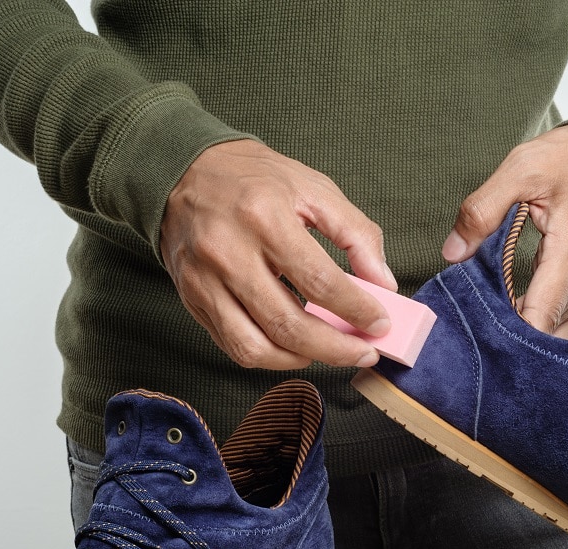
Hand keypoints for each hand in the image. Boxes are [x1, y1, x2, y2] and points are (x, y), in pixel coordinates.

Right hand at [160, 139, 396, 369]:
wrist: (183, 170)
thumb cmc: (254, 179)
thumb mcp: (314, 188)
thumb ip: (356, 234)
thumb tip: (384, 283)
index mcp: (264, 216)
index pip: (319, 282)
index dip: (357, 310)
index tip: (380, 323)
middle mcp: (228, 252)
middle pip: (287, 325)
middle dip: (335, 349)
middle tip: (364, 351)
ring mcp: (204, 280)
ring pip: (255, 347)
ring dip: (300, 359)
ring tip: (328, 351)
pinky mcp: (191, 299)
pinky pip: (232, 345)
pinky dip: (269, 355)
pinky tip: (294, 346)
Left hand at [441, 125, 567, 338]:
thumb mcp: (521, 168)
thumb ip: (482, 209)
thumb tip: (453, 253)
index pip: (540, 317)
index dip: (507, 336)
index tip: (475, 334)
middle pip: (543, 333)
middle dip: (506, 337)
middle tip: (467, 327)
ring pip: (550, 332)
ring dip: (518, 331)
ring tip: (481, 321)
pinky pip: (558, 321)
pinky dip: (532, 323)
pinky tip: (505, 315)